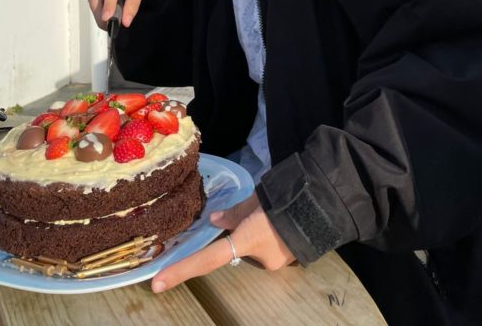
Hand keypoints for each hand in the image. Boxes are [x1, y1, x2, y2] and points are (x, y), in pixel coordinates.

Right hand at [86, 0, 146, 29]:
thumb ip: (132, 5)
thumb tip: (125, 21)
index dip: (108, 5)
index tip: (107, 18)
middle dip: (101, 14)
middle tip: (109, 26)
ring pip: (92, 0)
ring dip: (99, 12)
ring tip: (110, 19)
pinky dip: (98, 8)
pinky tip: (106, 9)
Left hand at [150, 194, 294, 292]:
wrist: (324, 203)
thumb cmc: (285, 198)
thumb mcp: (255, 200)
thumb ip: (232, 213)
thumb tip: (214, 221)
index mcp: (247, 241)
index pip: (207, 259)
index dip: (182, 271)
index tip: (157, 284)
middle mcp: (259, 259)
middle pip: (236, 248)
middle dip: (241, 234)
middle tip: (258, 212)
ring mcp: (275, 263)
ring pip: (254, 248)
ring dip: (259, 233)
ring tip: (276, 212)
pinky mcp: (288, 260)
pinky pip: (270, 248)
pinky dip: (271, 236)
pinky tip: (283, 221)